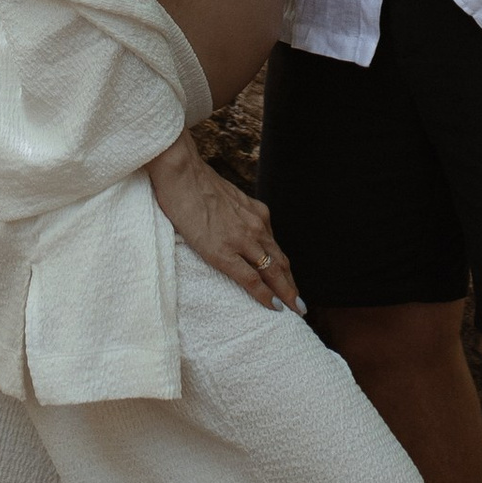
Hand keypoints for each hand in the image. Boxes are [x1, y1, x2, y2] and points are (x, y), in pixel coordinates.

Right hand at [145, 138, 301, 308]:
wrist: (181, 173)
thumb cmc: (195, 182)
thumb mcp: (226, 197)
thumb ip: (236, 214)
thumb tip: (233, 224)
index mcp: (256, 213)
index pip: (276, 247)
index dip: (285, 268)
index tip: (291, 283)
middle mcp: (256, 226)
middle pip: (281, 262)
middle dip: (291, 285)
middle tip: (300, 305)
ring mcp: (242, 239)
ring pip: (273, 272)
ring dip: (286, 292)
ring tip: (294, 309)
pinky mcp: (224, 251)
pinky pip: (251, 279)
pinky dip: (265, 295)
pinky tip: (274, 306)